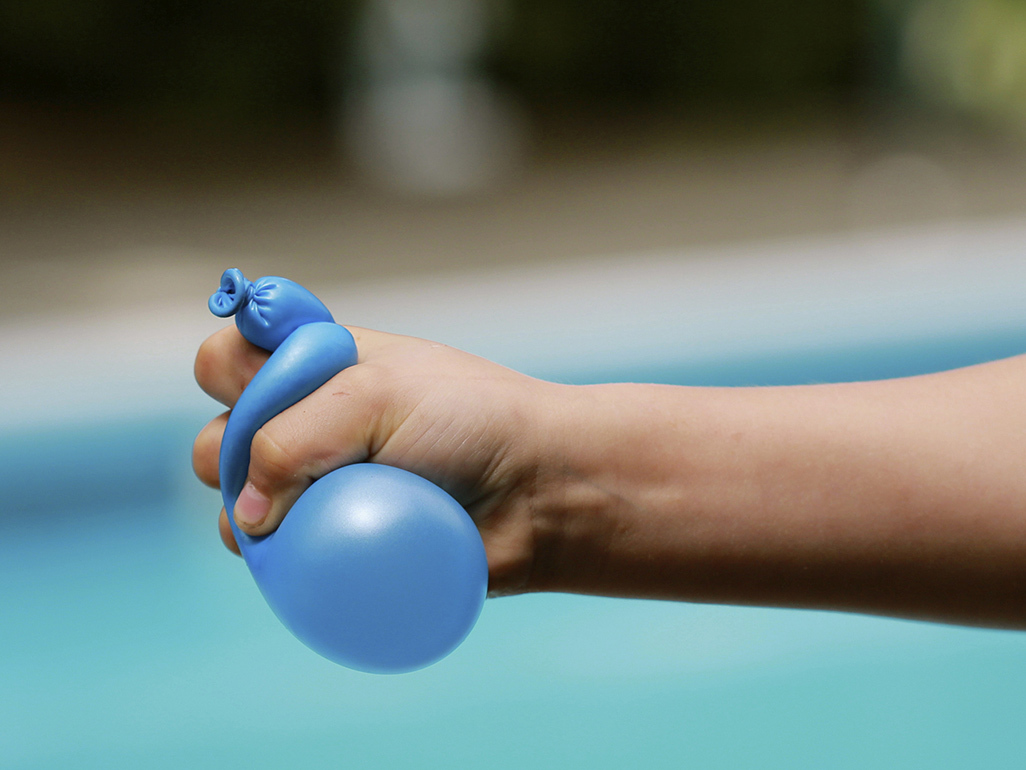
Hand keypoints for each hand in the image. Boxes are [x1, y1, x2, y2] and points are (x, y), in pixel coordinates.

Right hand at [193, 325, 561, 595]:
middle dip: (233, 447)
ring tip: (307, 511)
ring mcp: (318, 486)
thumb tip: (246, 515)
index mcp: (319, 365)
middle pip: (218, 433)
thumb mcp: (376, 394)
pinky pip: (275, 556)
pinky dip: (280, 556)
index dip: (231, 370)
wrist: (537, 490)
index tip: (264, 383)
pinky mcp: (332, 544)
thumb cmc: (470, 422)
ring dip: (250, 510)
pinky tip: (313, 551)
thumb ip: (292, 437)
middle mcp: (311, 422)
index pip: (229, 357)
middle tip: (299, 456)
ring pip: (234, 503)